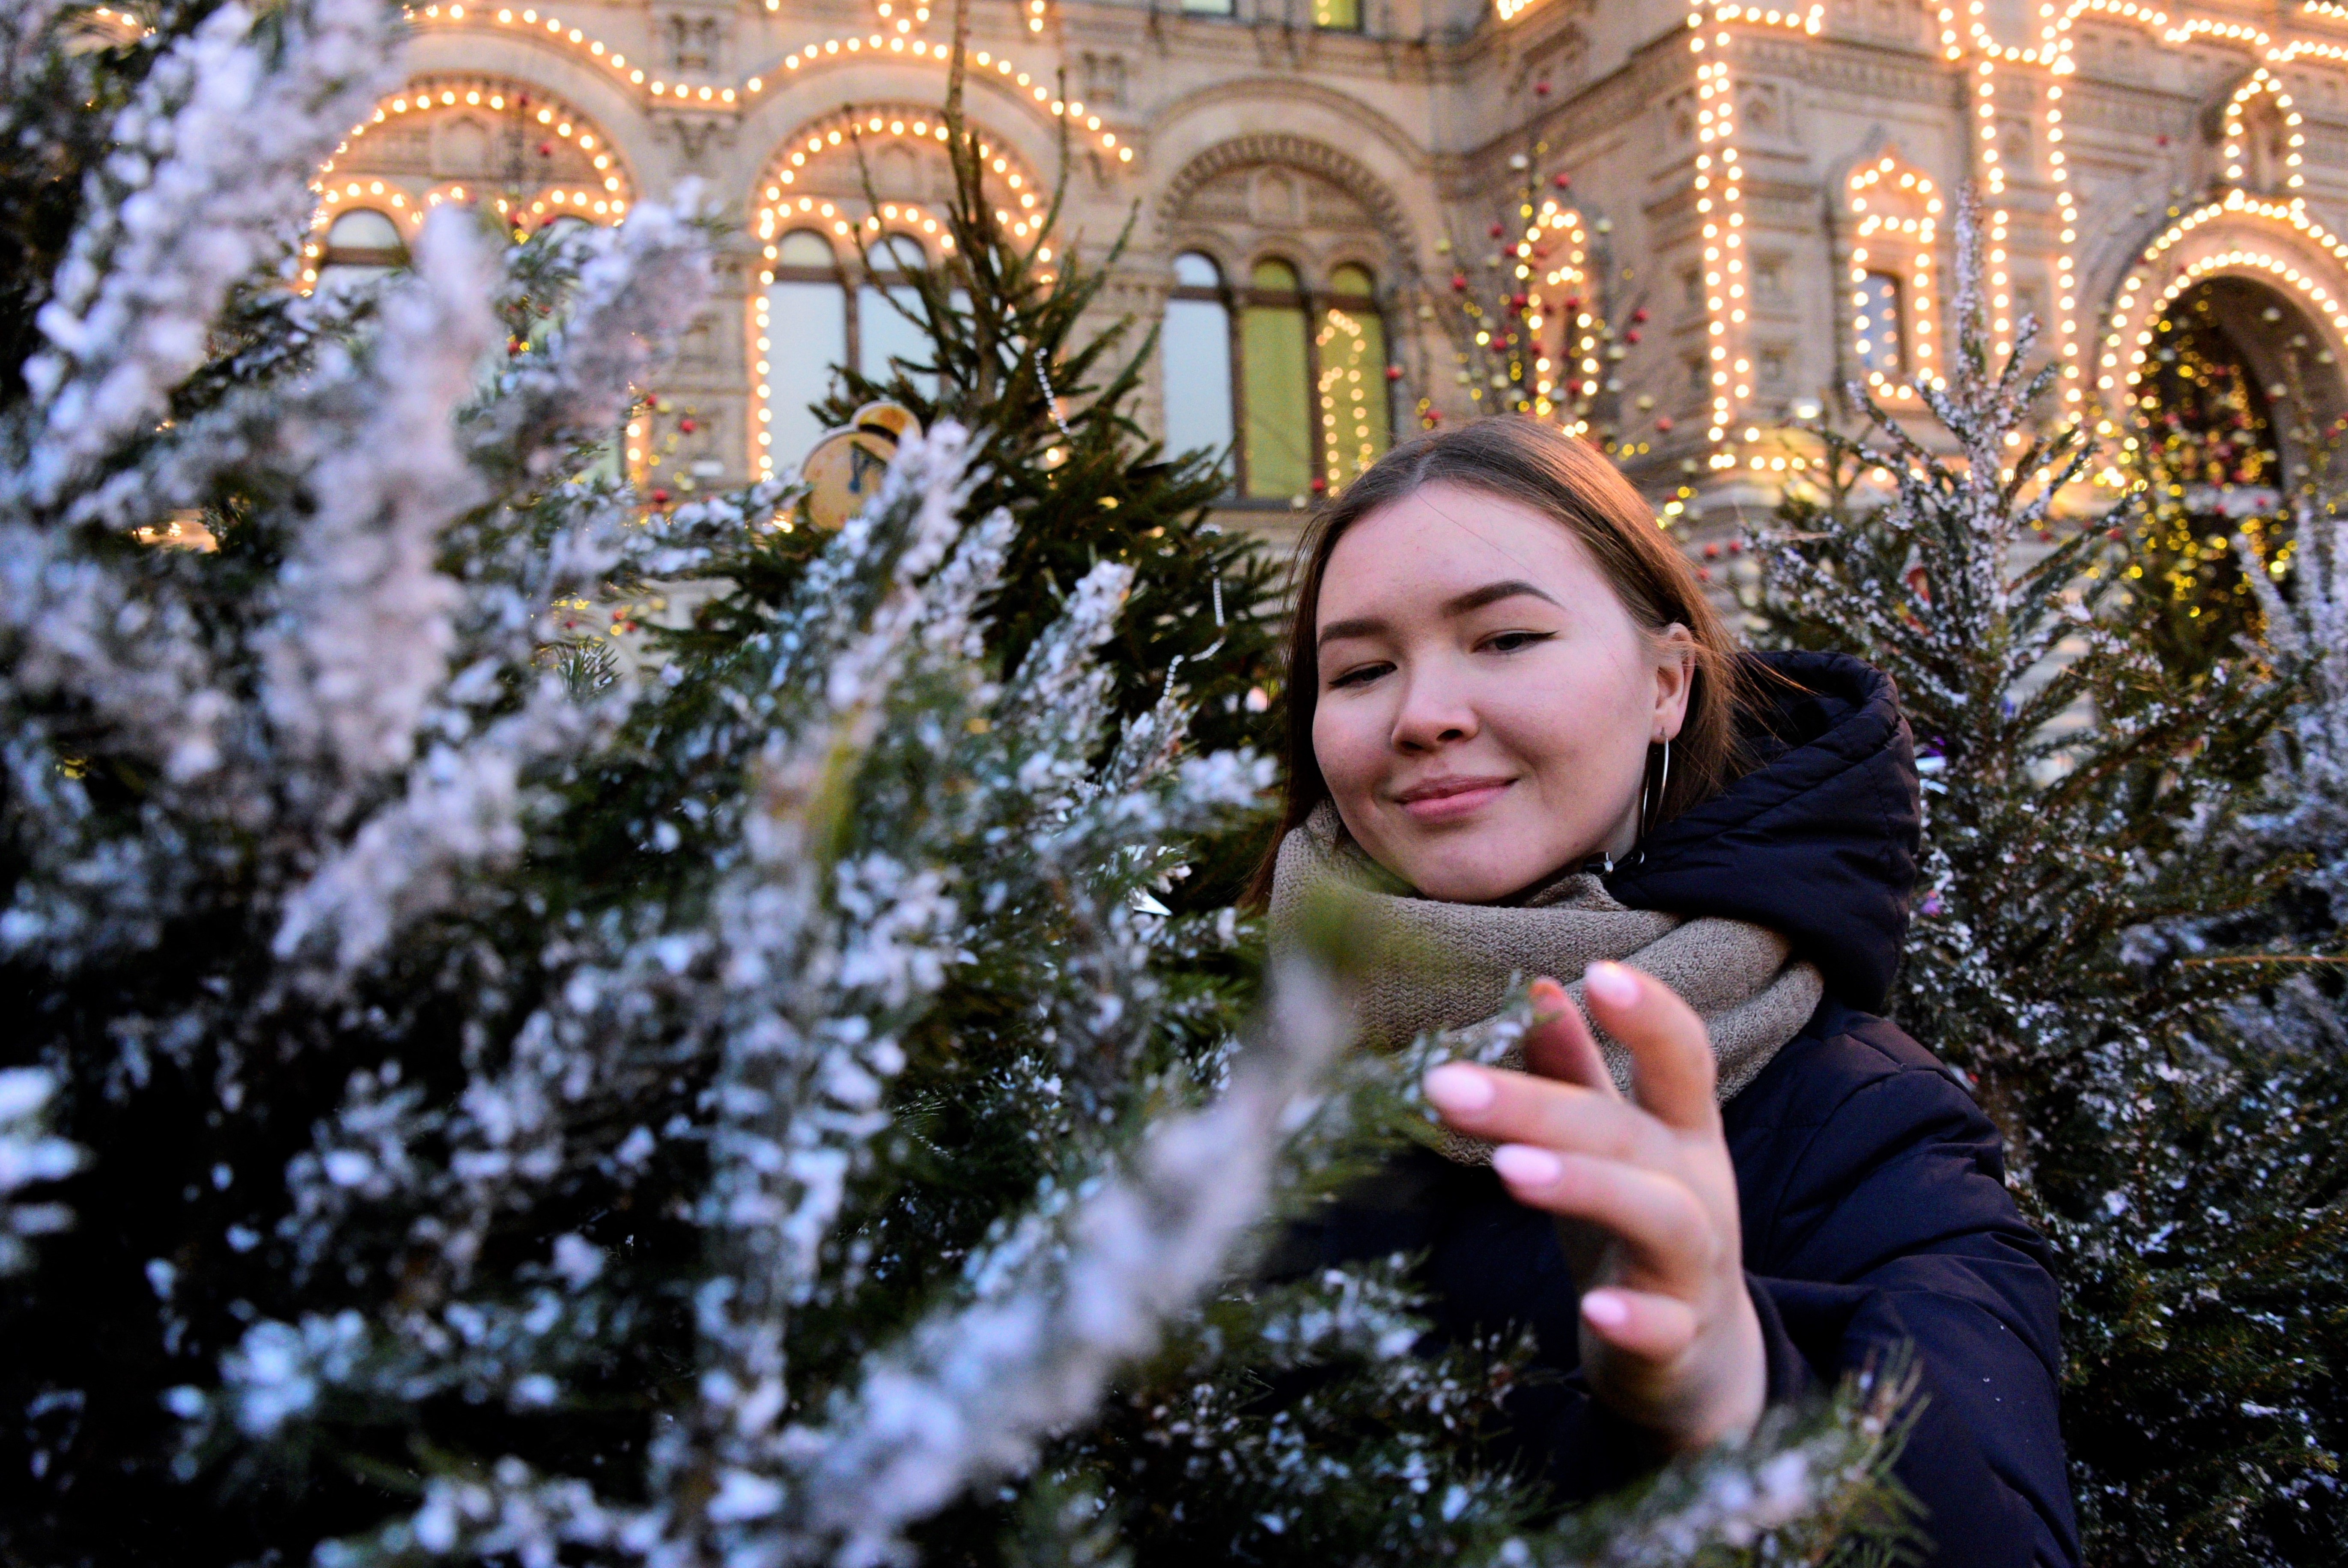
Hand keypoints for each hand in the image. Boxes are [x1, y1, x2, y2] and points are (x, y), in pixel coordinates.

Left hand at [1421, 962, 1765, 1450]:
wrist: (1696, 1361)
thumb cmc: (1636, 1230)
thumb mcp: (1613, 1147)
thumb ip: (1578, 1072)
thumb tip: (1540, 988)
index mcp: (1684, 1134)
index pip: (1684, 1059)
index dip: (1650, 1013)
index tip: (1594, 971)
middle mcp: (1698, 1190)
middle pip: (1629, 1133)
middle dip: (1539, 1105)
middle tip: (1446, 1084)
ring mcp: (1695, 1268)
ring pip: (1660, 1218)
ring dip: (1586, 1187)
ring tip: (1509, 1170)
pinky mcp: (1680, 1340)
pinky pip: (1666, 1328)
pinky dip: (1636, 1318)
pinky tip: (1594, 1310)